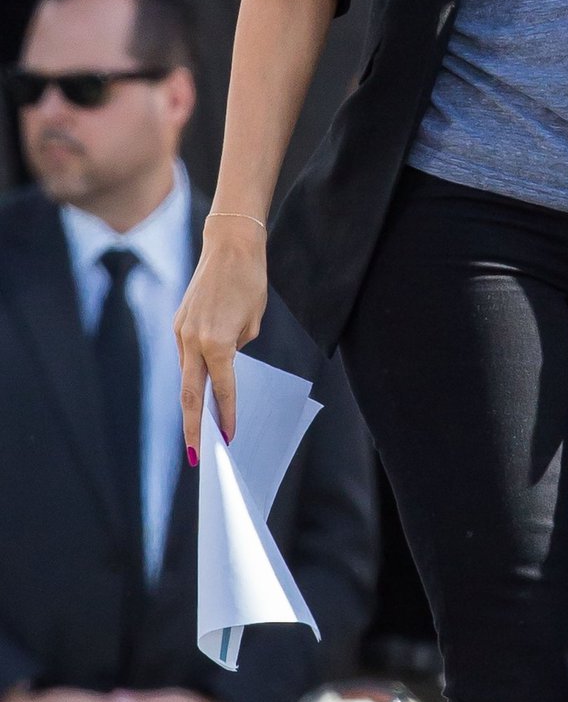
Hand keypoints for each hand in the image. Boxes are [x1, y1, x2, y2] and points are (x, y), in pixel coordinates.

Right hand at [173, 217, 267, 460]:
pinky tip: (200, 388)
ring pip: (185, 376)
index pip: (223, 389)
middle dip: (193, 428)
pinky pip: (185, 356)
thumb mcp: (254, 320)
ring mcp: (182, 331)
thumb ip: (238, 347)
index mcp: (218, 343)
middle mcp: (193, 340)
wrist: (230, 245)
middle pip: (190, 395)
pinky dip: (193, 374)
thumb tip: (226, 363)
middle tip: (196, 457)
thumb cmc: (250, 280)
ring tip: (198, 430)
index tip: (228, 438)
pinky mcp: (179, 323)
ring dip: (192, 402)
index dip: (225, 415)